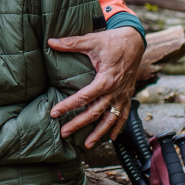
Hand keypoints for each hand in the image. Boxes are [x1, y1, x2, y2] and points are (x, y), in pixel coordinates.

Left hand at [48, 28, 143, 147]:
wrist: (134, 41)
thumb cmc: (112, 41)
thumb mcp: (92, 40)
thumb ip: (71, 43)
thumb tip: (50, 41)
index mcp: (105, 80)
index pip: (83, 97)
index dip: (67, 106)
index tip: (54, 113)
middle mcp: (115, 91)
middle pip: (94, 113)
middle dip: (78, 124)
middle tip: (64, 133)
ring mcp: (122, 95)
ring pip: (110, 119)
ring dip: (99, 133)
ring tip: (87, 144)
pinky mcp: (127, 96)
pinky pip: (123, 115)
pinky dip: (118, 127)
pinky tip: (111, 137)